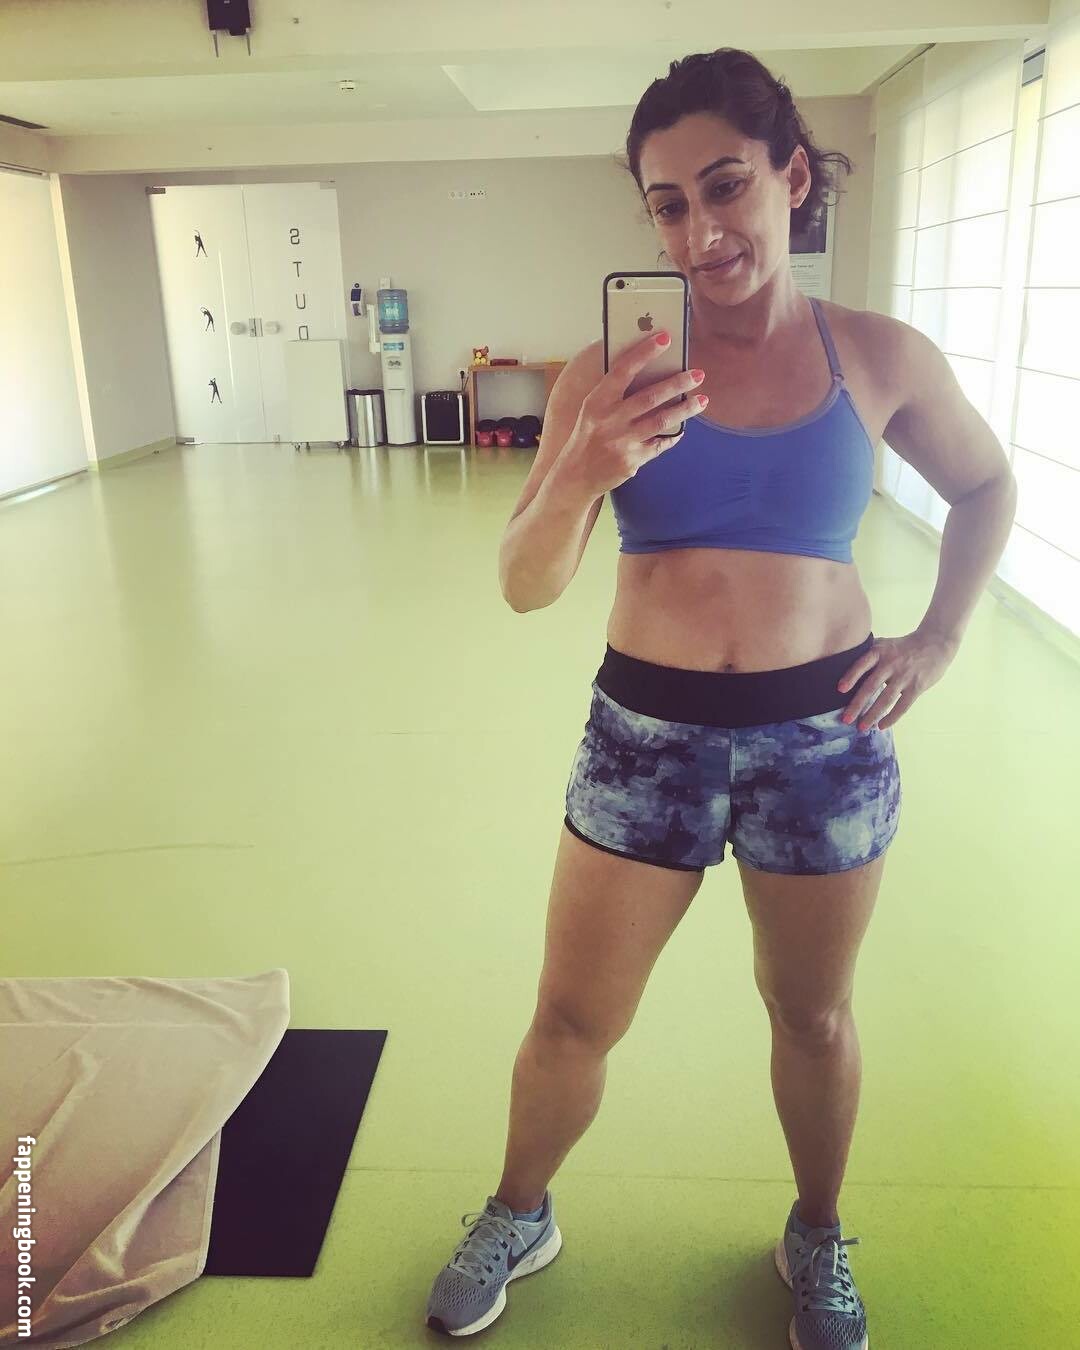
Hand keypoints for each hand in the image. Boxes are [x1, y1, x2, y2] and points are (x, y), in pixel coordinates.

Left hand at [836, 631, 958, 731]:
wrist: (935, 643)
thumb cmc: (904, 646)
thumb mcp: (884, 644)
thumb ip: (867, 654)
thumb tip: (843, 666)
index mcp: (880, 652)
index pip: (862, 664)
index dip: (851, 676)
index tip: (840, 689)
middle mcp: (891, 664)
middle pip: (871, 686)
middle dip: (857, 705)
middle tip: (846, 719)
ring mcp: (904, 676)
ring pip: (886, 699)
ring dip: (872, 715)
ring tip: (862, 727)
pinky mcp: (917, 686)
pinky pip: (902, 705)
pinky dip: (891, 717)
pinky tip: (881, 726)